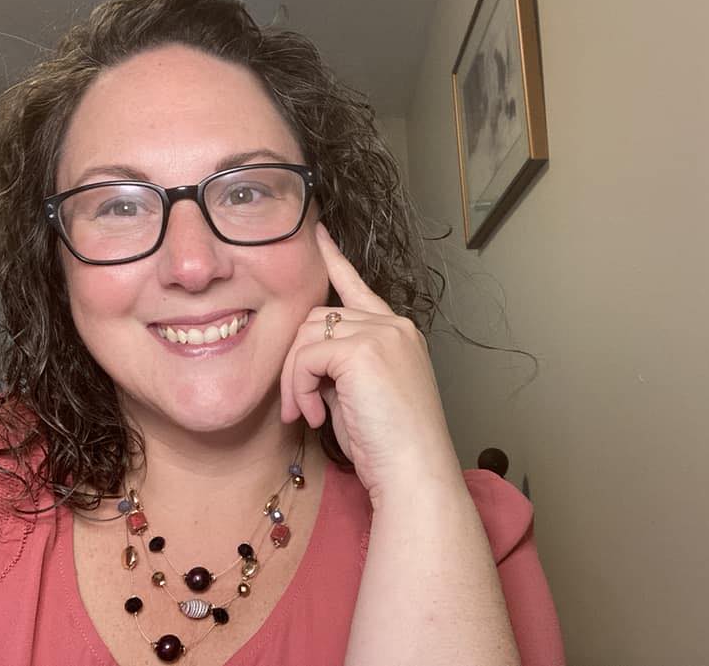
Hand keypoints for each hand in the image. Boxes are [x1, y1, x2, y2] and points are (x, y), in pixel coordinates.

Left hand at [280, 223, 461, 502]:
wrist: (415, 472)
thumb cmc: (389, 447)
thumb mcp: (359, 396)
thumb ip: (338, 366)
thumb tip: (306, 363)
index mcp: (397, 333)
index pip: (357, 287)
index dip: (334, 260)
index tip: (318, 235)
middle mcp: (392, 325)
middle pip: (316, 318)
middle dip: (296, 362)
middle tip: (297, 406)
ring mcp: (380, 333)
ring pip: (306, 336)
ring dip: (294, 379)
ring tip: (305, 414)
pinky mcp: (361, 350)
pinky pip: (306, 357)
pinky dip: (299, 388)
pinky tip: (313, 416)